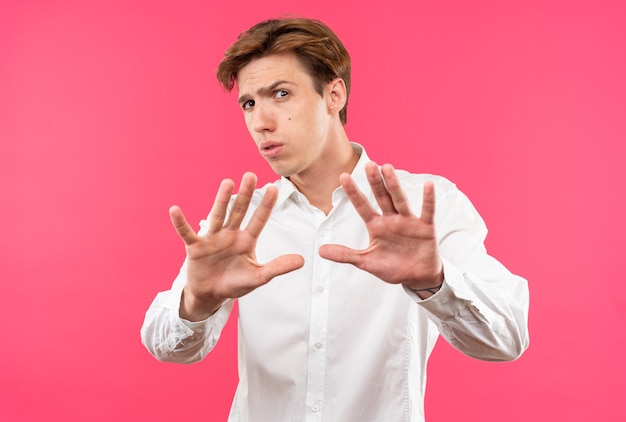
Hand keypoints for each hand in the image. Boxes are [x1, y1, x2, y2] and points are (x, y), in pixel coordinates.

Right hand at [170, 172, 304, 320]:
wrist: (211, 295)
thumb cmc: (235, 283)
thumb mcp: (258, 277)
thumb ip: (277, 267)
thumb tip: (302, 260)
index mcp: (246, 240)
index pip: (258, 220)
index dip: (266, 206)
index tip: (275, 189)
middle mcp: (230, 234)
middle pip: (239, 211)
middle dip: (246, 195)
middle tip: (251, 175)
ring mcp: (212, 239)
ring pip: (218, 216)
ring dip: (222, 200)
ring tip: (227, 182)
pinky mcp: (195, 247)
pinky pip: (187, 233)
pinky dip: (180, 223)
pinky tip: (175, 210)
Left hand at [319, 162, 442, 291]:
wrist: (417, 276)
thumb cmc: (392, 267)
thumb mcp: (366, 262)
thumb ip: (345, 255)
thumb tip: (320, 251)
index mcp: (376, 226)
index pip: (362, 206)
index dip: (353, 193)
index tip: (343, 177)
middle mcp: (391, 219)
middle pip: (381, 197)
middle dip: (374, 182)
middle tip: (368, 164)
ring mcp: (408, 221)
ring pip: (400, 200)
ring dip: (394, 185)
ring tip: (388, 168)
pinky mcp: (425, 228)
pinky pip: (427, 212)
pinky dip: (428, 200)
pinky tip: (428, 185)